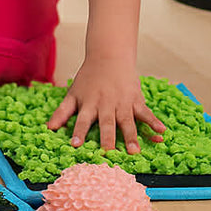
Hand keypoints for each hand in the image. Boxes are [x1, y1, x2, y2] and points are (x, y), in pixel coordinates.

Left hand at [46, 59, 164, 152]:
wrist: (108, 57)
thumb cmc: (88, 79)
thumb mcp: (73, 94)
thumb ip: (62, 112)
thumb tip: (48, 129)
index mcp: (89, 104)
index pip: (82, 120)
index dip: (78, 132)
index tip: (75, 145)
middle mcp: (105, 105)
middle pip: (106, 123)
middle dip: (108, 138)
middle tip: (108, 153)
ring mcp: (122, 102)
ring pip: (127, 121)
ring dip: (132, 136)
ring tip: (135, 151)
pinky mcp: (136, 100)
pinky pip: (145, 112)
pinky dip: (154, 121)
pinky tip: (162, 131)